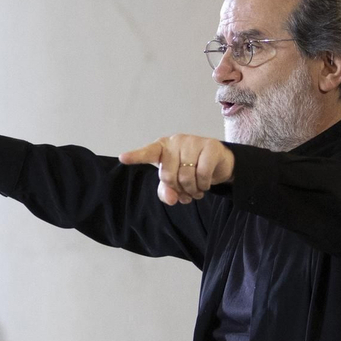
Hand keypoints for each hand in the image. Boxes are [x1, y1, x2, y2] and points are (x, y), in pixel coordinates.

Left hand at [119, 134, 234, 204]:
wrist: (218, 162)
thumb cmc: (191, 170)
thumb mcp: (175, 182)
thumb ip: (166, 191)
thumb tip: (172, 198)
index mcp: (163, 148)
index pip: (148, 153)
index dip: (136, 156)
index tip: (122, 158)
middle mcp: (176, 141)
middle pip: (169, 175)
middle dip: (177, 189)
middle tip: (185, 191)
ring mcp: (194, 141)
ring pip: (187, 176)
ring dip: (192, 190)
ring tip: (196, 190)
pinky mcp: (210, 146)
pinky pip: (203, 174)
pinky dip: (204, 185)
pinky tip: (205, 185)